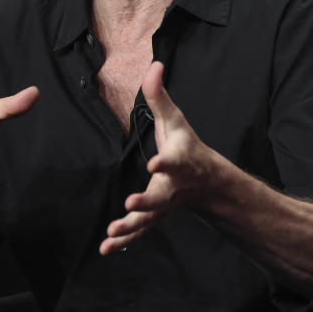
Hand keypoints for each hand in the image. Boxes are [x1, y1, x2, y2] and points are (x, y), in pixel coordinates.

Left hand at [100, 61, 217, 254]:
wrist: (206, 181)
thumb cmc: (186, 145)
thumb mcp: (175, 119)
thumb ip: (160, 95)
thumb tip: (154, 64)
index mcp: (179, 160)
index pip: (173, 160)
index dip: (165, 161)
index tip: (156, 162)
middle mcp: (173, 186)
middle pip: (161, 196)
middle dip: (146, 201)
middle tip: (131, 204)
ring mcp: (164, 205)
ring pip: (148, 219)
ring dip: (131, 227)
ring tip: (112, 234)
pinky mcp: (155, 217)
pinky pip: (139, 231)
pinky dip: (124, 241)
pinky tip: (106, 248)